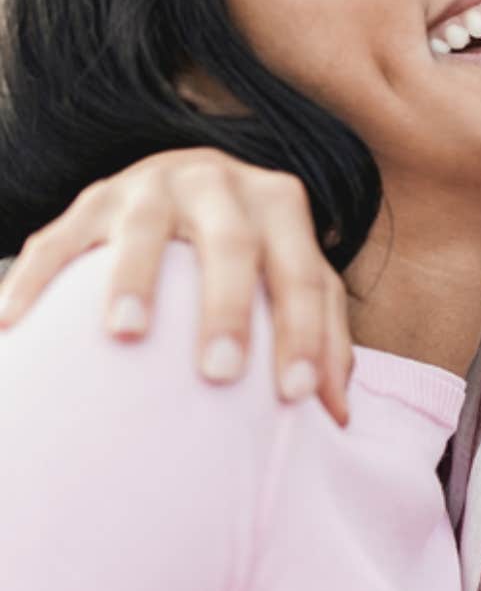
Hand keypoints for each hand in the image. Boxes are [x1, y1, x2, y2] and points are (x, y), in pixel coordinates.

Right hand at [0, 148, 351, 424]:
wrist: (186, 175)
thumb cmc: (255, 250)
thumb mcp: (294, 274)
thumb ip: (325, 334)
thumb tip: (338, 415)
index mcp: (279, 202)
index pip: (302, 273)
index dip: (307, 333)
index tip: (298, 396)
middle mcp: (218, 183)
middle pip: (231, 244)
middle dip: (227, 309)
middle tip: (220, 372)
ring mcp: (150, 186)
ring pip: (142, 230)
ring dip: (133, 280)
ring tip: (126, 335)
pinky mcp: (90, 201)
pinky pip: (58, 242)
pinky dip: (35, 280)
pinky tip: (13, 324)